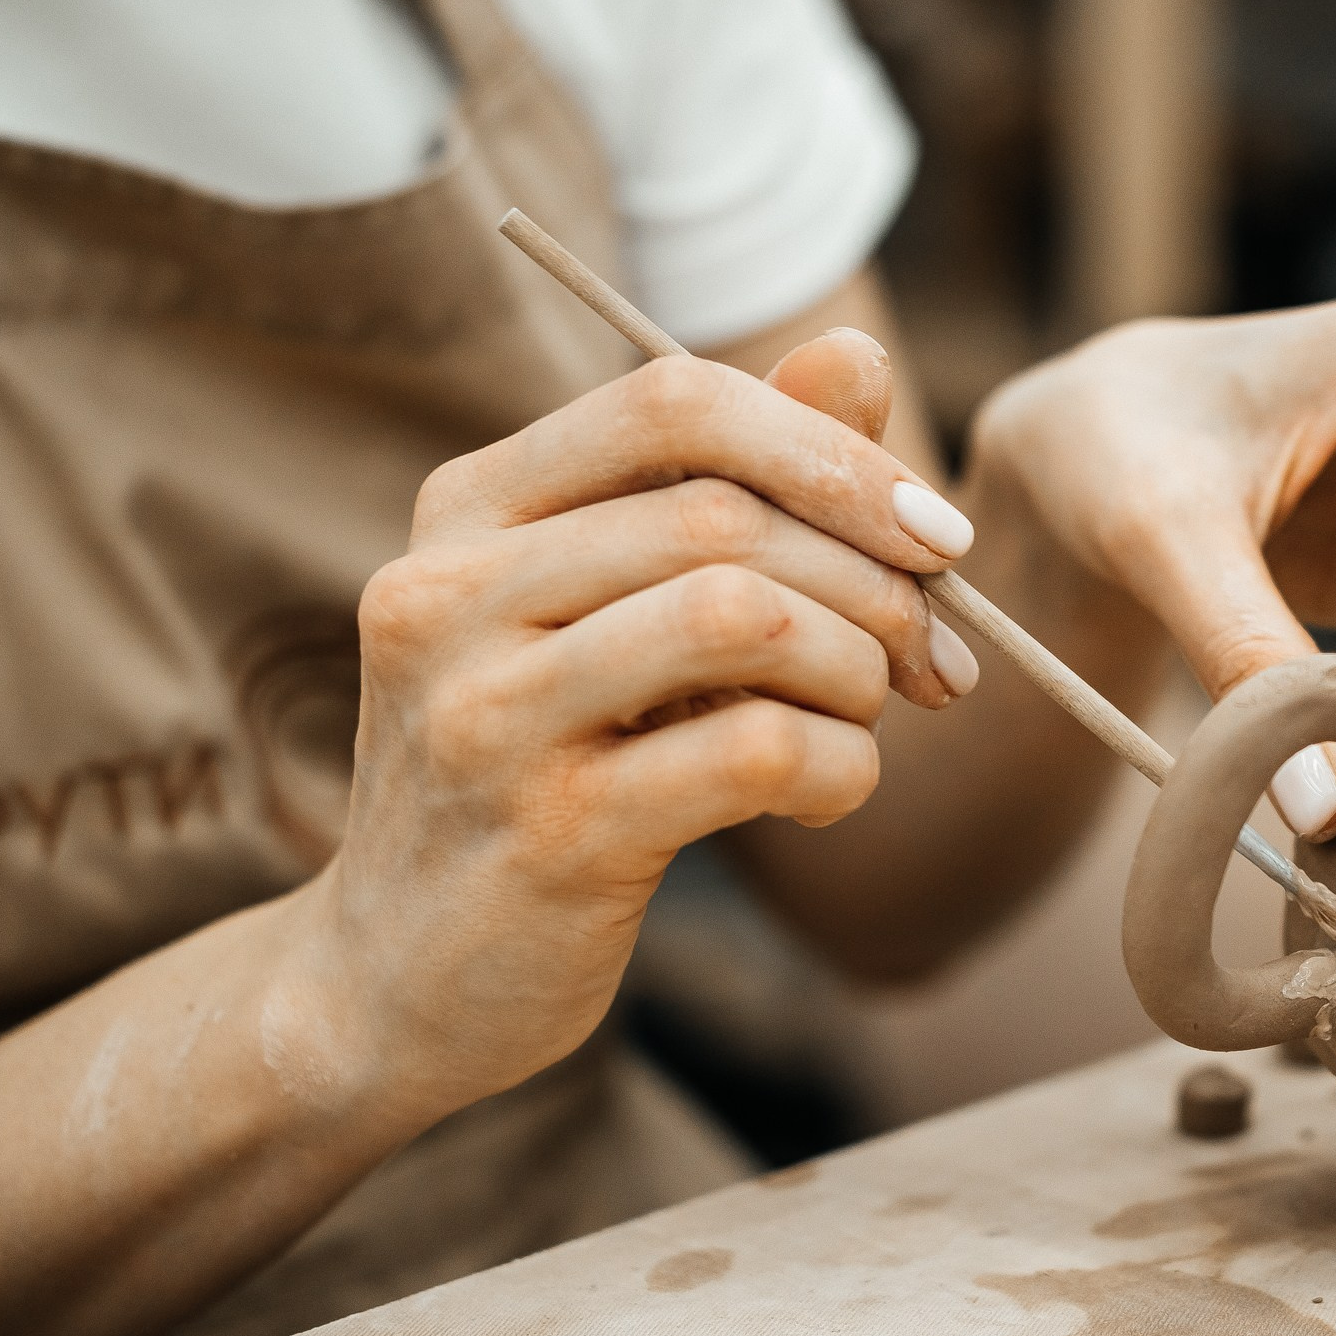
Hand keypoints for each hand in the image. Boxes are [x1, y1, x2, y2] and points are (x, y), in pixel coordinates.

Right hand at [285, 332, 978, 1116]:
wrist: (402, 976)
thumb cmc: (543, 767)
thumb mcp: (614, 613)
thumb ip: (731, 485)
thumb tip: (856, 359)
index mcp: (470, 507)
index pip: (674, 398)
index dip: (833, 450)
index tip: (933, 534)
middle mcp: (451, 592)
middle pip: (727, 514)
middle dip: (874, 579)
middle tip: (933, 652)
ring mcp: (485, 715)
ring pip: (744, 616)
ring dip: (857, 668)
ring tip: (869, 716)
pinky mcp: (548, 834)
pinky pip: (755, 750)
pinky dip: (840, 765)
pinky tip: (828, 790)